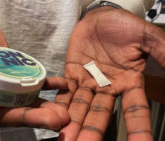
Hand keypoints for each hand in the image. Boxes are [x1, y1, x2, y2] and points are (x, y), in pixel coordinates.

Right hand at [0, 9, 69, 140]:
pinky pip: (32, 82)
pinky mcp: (15, 72)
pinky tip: (62, 85)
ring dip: (43, 108)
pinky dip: (48, 85)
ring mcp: (3, 84)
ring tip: (64, 112)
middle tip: (55, 121)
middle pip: (6, 114)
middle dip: (29, 120)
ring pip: (22, 102)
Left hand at [55, 7, 164, 140]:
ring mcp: (88, 82)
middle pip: (100, 114)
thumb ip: (161, 51)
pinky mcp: (72, 75)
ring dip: (72, 122)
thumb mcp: (145, 37)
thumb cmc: (123, 26)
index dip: (137, 129)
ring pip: (80, 107)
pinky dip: (60, 103)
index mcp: (128, 82)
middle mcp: (107, 88)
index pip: (135, 110)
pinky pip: (65, 91)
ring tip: (65, 138)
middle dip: (92, 130)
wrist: (100, 18)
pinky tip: (53, 116)